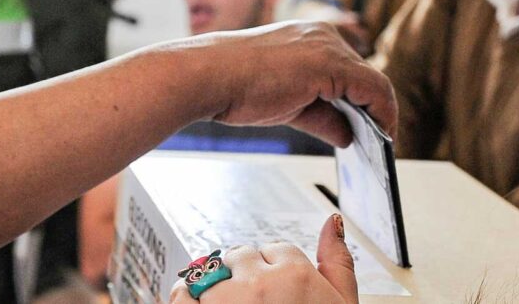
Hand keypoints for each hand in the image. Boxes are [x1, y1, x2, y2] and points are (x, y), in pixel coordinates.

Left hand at [170, 215, 358, 302]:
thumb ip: (337, 262)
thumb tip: (331, 222)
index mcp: (296, 274)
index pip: (274, 249)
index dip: (275, 273)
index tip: (278, 296)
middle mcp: (259, 282)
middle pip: (240, 255)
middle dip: (244, 276)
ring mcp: (226, 300)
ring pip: (210, 270)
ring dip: (214, 287)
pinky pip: (181, 293)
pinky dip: (185, 300)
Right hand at [186, 21, 395, 147]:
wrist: (210, 76)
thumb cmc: (235, 85)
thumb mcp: (288, 103)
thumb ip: (321, 116)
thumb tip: (346, 134)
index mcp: (309, 38)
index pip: (350, 70)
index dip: (365, 101)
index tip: (370, 126)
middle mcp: (323, 36)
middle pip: (365, 75)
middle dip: (373, 110)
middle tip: (378, 140)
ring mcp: (328, 47)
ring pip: (373, 82)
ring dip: (379, 115)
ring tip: (379, 144)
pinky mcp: (331, 63)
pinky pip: (374, 89)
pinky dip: (382, 114)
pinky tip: (379, 136)